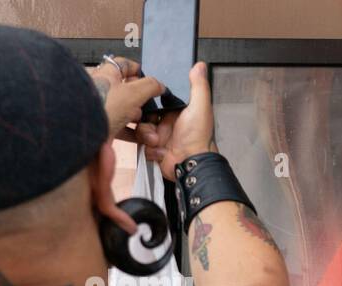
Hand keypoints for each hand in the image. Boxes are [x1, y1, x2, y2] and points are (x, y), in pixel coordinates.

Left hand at [87, 57, 163, 142]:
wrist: (80, 129)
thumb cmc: (102, 105)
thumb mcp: (133, 93)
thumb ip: (149, 86)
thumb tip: (160, 84)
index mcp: (106, 73)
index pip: (124, 64)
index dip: (139, 70)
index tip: (151, 80)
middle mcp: (102, 88)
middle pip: (127, 91)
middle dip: (142, 102)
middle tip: (151, 109)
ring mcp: (100, 107)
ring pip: (125, 111)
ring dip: (139, 120)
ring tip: (148, 128)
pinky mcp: (99, 125)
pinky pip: (120, 128)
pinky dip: (131, 133)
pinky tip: (140, 139)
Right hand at [138, 61, 216, 181]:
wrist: (191, 164)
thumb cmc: (197, 135)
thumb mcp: (200, 107)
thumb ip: (198, 86)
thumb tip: (200, 64)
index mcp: (175, 112)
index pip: (155, 100)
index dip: (148, 100)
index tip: (143, 99)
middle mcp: (167, 124)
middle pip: (144, 116)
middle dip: (146, 122)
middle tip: (154, 127)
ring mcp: (160, 138)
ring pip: (141, 131)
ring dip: (147, 136)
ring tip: (158, 141)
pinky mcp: (155, 152)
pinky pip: (143, 146)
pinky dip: (151, 149)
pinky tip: (161, 151)